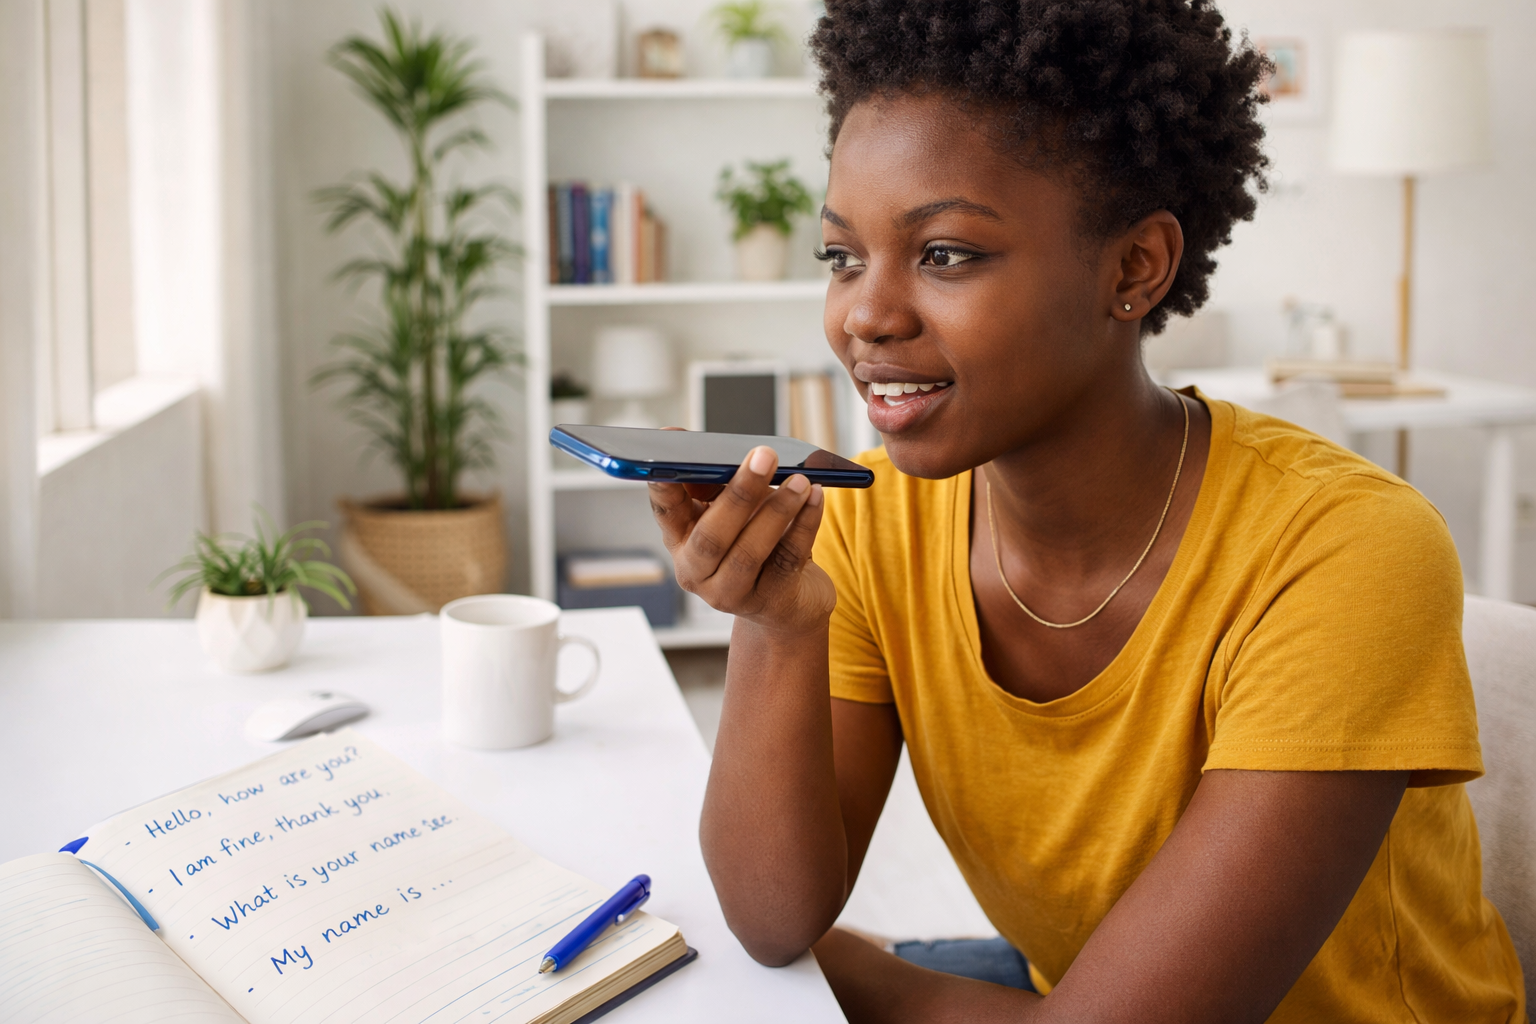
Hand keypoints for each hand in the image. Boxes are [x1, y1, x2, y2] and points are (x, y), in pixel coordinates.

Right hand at [649, 444, 835, 634]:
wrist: (786, 602)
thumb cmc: (755, 542)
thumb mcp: (733, 511)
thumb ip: (720, 482)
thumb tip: (721, 450)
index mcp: (680, 539)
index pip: (665, 510)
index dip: (664, 485)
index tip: (672, 456)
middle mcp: (696, 571)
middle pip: (712, 537)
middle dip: (740, 494)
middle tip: (764, 457)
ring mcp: (730, 592)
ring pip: (750, 552)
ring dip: (778, 510)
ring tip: (800, 481)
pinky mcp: (769, 601)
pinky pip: (787, 558)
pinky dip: (805, 525)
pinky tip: (814, 498)